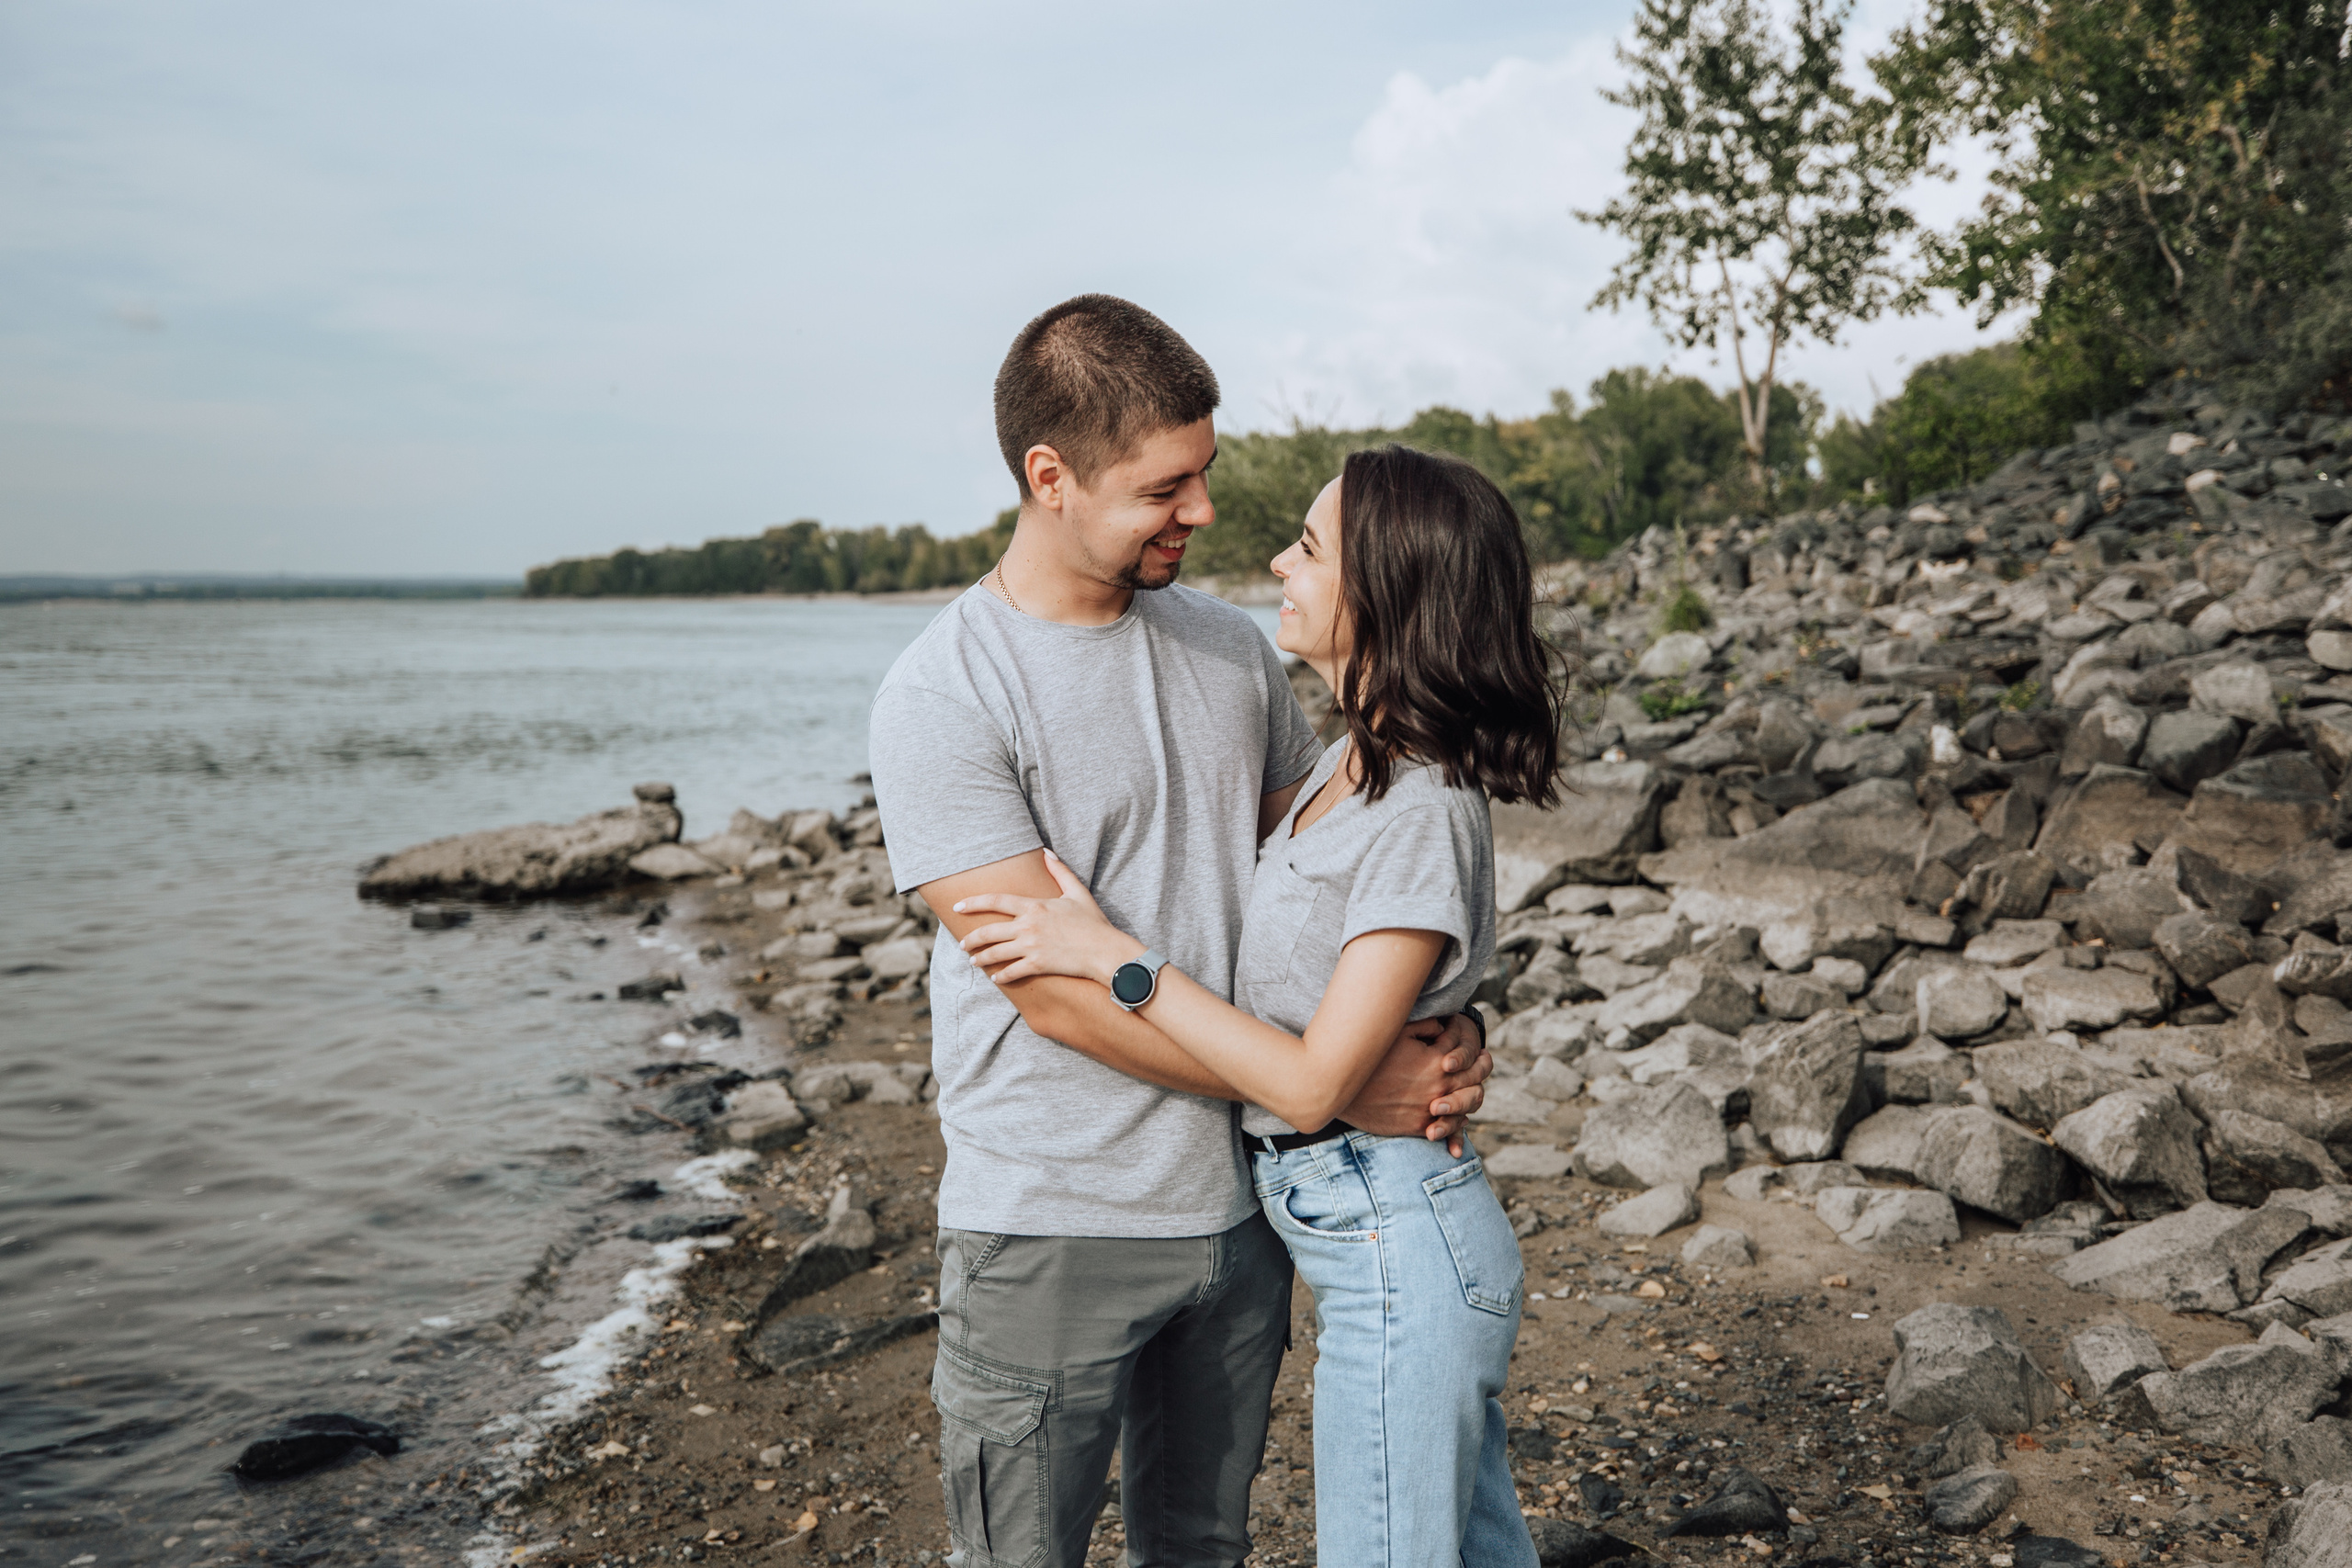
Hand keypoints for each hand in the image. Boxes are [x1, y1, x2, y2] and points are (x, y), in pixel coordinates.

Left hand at [953, 849, 1145, 986]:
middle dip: (971, 939)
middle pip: (989, 931)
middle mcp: (1028, 926)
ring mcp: (1031, 947)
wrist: (1104, 950)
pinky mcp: (1037, 965)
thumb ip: (1060, 871)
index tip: (958, 906)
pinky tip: (996, 978)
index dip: (973, 902)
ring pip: (995, 954)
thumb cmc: (1093, 922)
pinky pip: (1012, 972)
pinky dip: (1001, 976)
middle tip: (962, 944)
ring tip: (974, 961)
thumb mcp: (1077, 892)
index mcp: (1034, 906)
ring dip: (981, 958)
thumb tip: (1047, 852)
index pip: (996, 901)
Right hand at [1340, 1013, 1491, 1155]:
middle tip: (1484, 1058)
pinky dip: (1460, 1119)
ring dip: (1475, 1093)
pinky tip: (1460, 1111)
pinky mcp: (1419, 1127)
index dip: (1465, 1037)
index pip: (1465, 1048)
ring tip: (1476, 1085)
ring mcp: (1430, 1110)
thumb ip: (1425, 1026)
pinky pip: (1451, 1126)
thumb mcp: (1397, 1032)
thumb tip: (1442, 1026)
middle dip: (1482, 1065)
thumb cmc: (1370, 1057)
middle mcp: (1439, 1087)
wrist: (1342, 1091)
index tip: (1462, 1034)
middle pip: (1475, 1077)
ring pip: (1469, 1104)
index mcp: (1437, 1062)